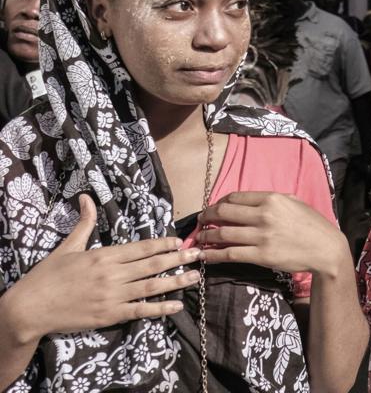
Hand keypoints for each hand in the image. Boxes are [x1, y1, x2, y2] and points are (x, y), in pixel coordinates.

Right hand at [4, 194, 199, 340]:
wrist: (29, 308)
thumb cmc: (47, 276)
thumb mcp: (67, 247)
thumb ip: (84, 224)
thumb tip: (87, 198)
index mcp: (103, 256)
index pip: (140, 248)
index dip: (162, 245)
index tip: (179, 242)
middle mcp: (112, 274)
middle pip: (152, 265)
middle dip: (178, 259)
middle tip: (199, 254)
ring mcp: (113, 296)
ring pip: (152, 287)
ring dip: (177, 281)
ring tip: (196, 276)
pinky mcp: (110, 315)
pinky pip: (141, 311)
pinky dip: (161, 308)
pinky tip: (177, 305)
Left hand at [196, 192, 346, 276]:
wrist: (326, 249)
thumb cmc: (312, 225)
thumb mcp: (294, 202)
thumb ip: (271, 200)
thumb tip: (247, 203)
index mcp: (272, 198)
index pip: (235, 197)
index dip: (219, 202)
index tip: (213, 209)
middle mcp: (265, 215)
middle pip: (224, 212)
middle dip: (207, 216)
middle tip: (201, 221)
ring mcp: (262, 236)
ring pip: (223, 234)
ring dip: (207, 236)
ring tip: (200, 238)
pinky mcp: (261, 256)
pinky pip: (230, 254)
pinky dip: (213, 255)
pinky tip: (205, 255)